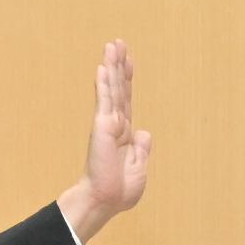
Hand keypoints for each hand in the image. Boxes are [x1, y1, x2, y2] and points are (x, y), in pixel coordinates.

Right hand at [55, 39, 151, 241]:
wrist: (105, 201)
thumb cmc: (118, 190)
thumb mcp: (139, 169)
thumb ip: (141, 149)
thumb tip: (143, 132)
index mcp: (124, 134)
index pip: (126, 100)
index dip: (127, 79)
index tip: (128, 61)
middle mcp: (115, 124)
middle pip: (118, 88)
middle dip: (118, 65)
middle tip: (118, 43)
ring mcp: (107, 124)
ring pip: (111, 90)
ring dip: (111, 66)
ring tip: (111, 45)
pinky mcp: (101, 128)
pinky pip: (104, 102)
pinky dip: (103, 84)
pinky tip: (102, 67)